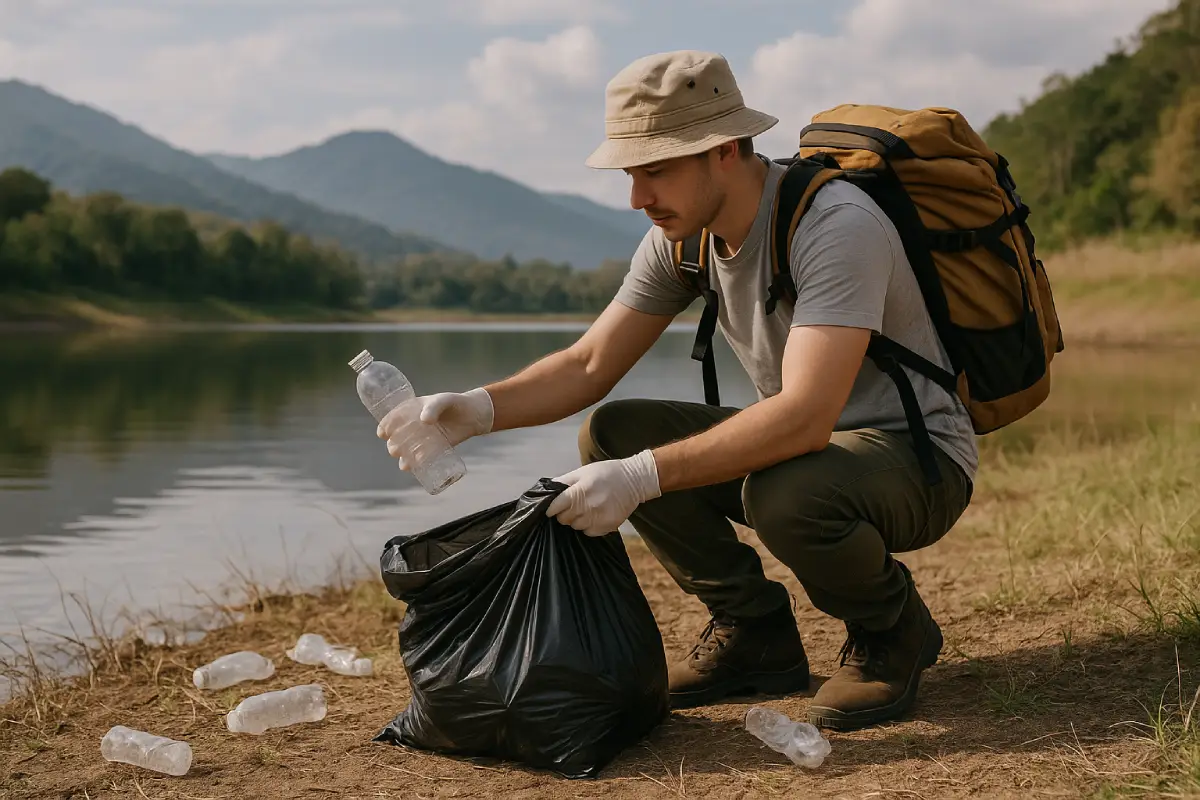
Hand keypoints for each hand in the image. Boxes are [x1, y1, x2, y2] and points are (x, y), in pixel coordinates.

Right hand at [376, 388, 492, 470]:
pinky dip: (416, 463)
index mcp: (411, 411)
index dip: (385, 426)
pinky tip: (413, 467)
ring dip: (402, 458)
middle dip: (393, 446)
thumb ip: (434, 407)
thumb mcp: (443, 400)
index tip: (382, 433)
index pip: (392, 419)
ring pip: (407, 451)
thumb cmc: (454, 403)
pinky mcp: (435, 448)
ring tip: (404, 464)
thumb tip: (424, 421)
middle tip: (395, 449)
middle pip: (397, 438)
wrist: (474, 414)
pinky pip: (422, 458)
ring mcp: (424, 439)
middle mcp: (414, 426)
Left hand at [545, 450, 660, 536]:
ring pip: (575, 526)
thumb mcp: (582, 471)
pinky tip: (595, 514)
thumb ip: (563, 482)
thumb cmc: (606, 473)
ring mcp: (598, 519)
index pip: (555, 507)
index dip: (551, 508)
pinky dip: (588, 526)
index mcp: (580, 491)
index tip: (552, 507)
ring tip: (586, 508)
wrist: (635, 480)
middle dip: (564, 513)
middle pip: (564, 519)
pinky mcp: (607, 527)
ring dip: (576, 519)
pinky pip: (588, 532)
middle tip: (573, 504)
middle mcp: (588, 507)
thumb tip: (545, 492)